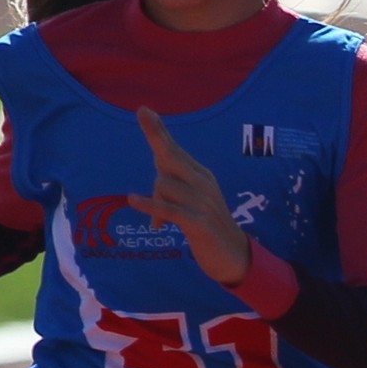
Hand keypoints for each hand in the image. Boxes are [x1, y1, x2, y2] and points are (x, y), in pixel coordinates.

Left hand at [136, 107, 251, 286]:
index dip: (159, 131)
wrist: (233, 256)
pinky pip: (168, 209)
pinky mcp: (198, 222)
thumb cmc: (207, 229)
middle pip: (171, 156)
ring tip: (159, 221)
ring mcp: (202, 202)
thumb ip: (167, 195)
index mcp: (201, 176)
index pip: (175, 150)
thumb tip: (139, 197)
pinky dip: (150, 204)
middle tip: (143, 112)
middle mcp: (203, 184)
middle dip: (156, 135)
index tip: (144, 110)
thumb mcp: (189, 206)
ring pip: (164, 185)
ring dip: (154, 200)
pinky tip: (133, 199)